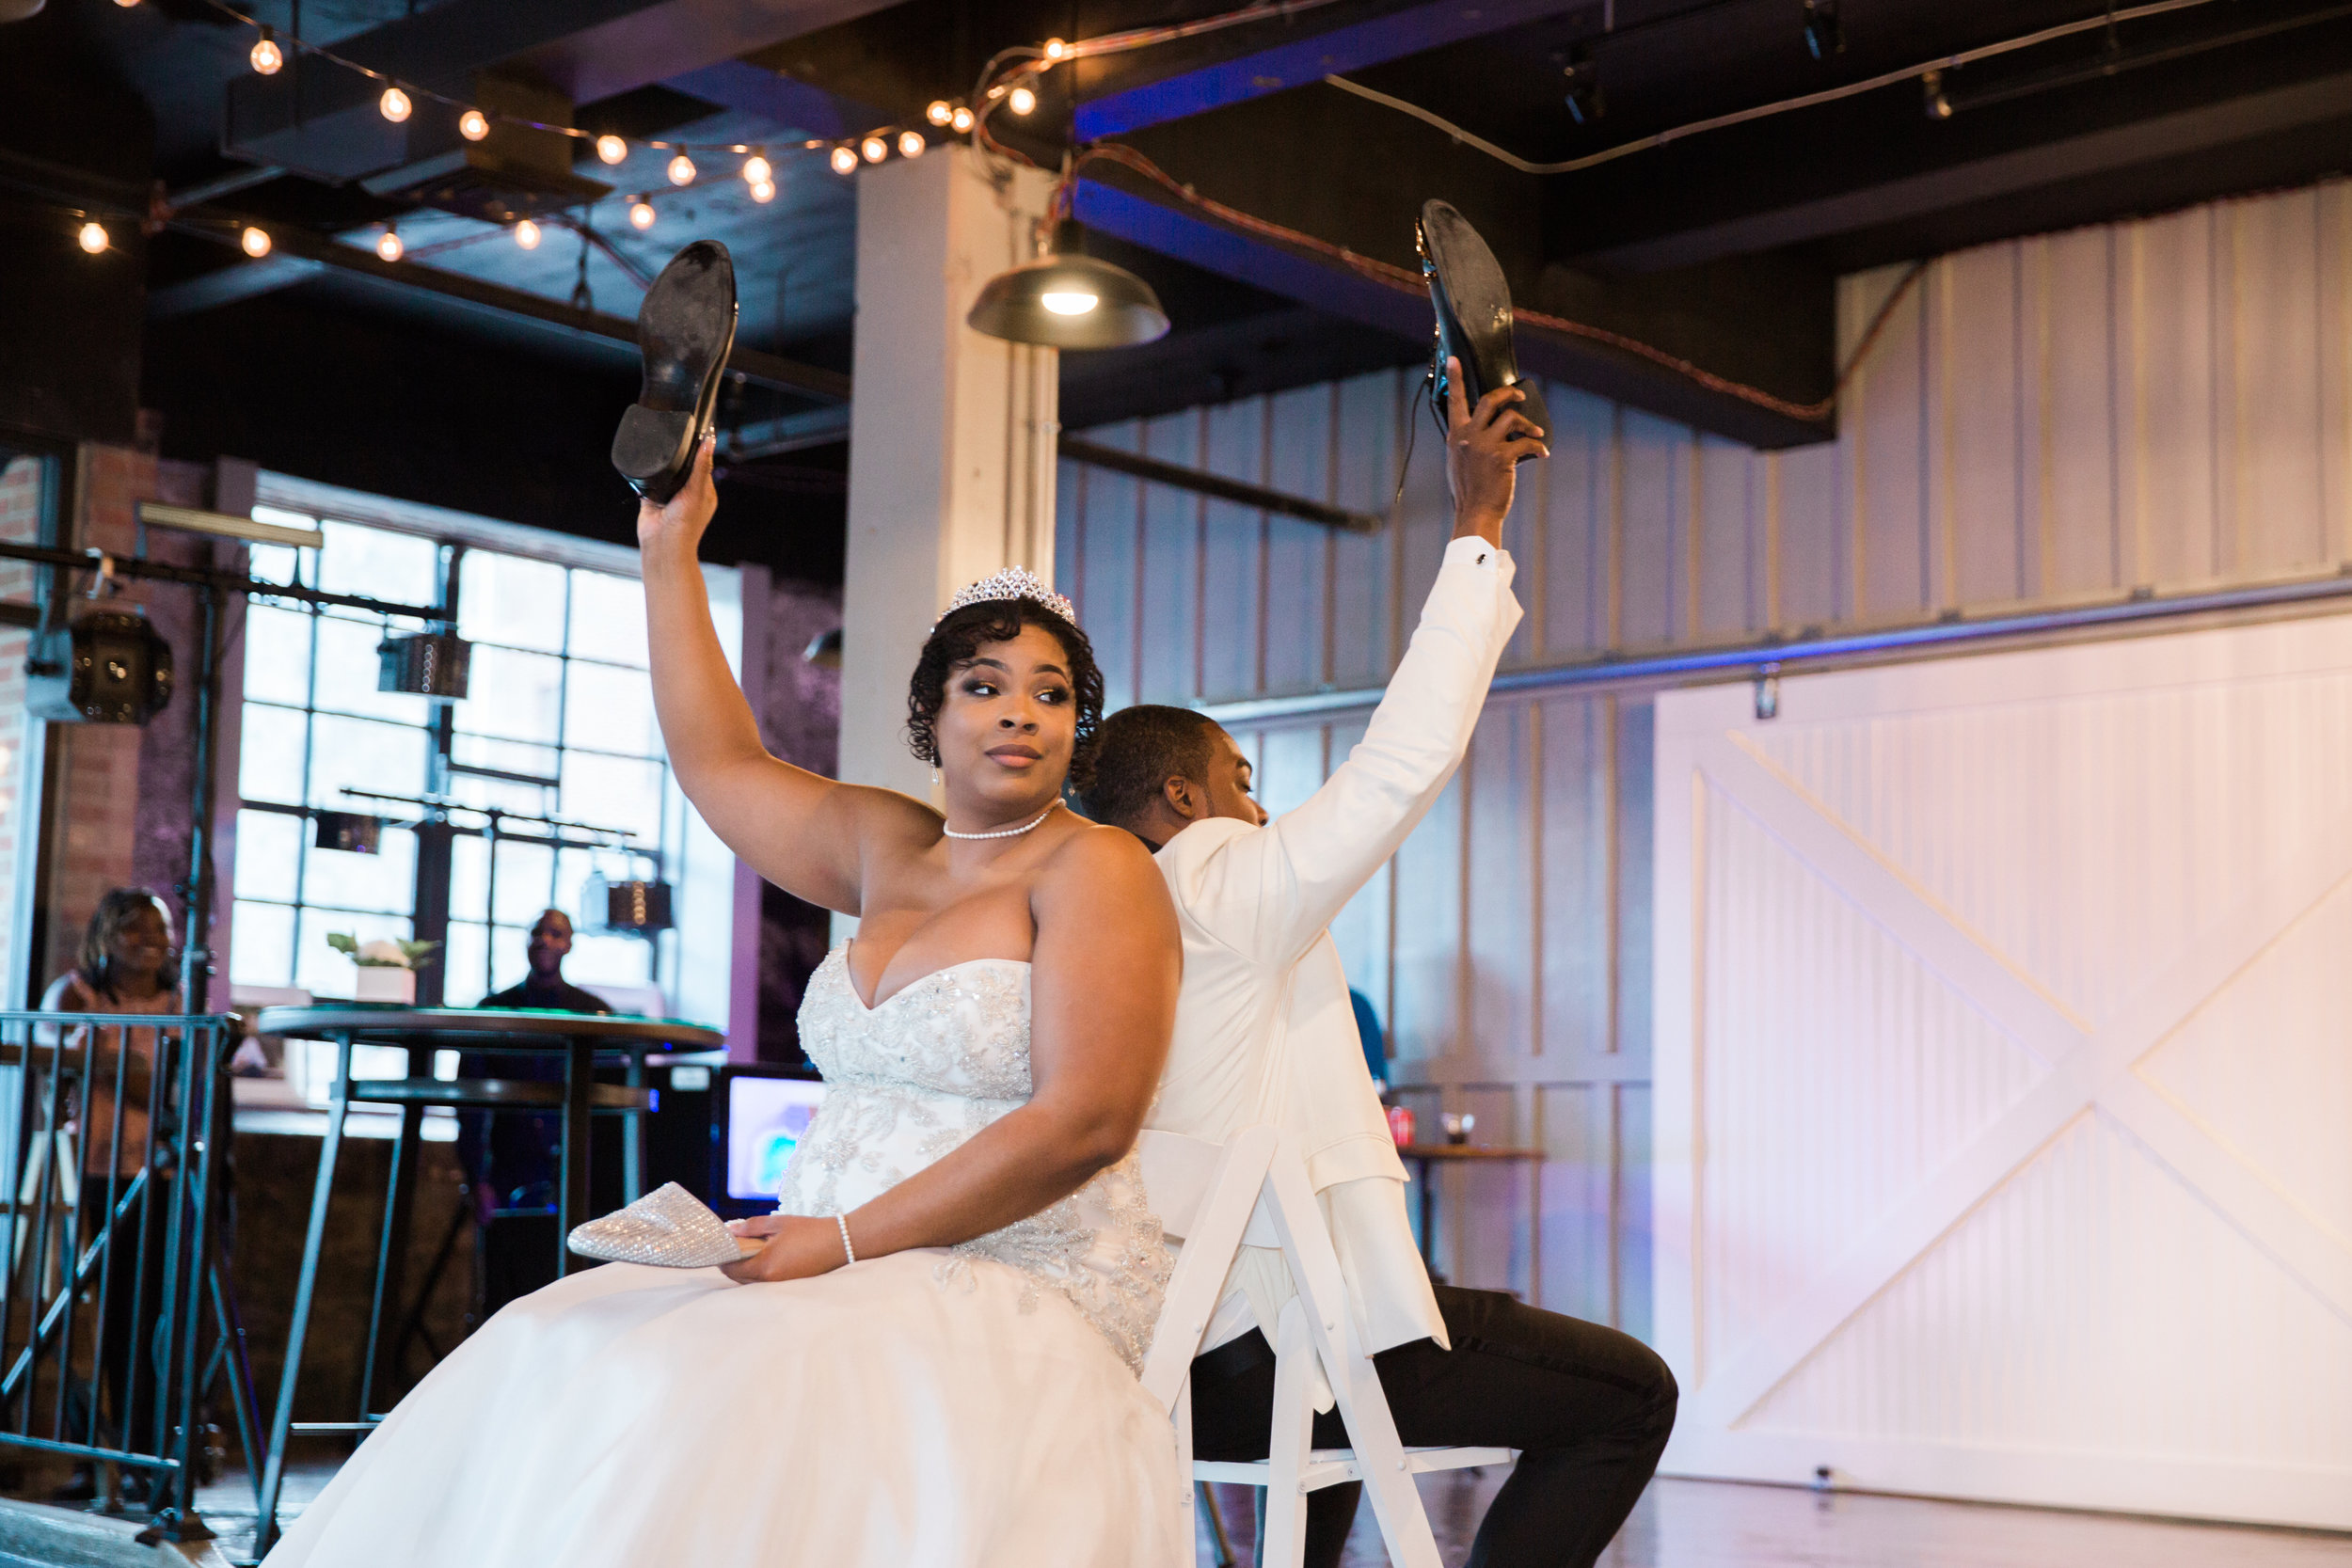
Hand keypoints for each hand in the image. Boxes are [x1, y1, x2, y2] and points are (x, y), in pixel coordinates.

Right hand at [637, 432, 718, 556]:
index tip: (698, 430)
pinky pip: (649, 482)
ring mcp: (670, 496)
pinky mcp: (652, 499)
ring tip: (660, 456)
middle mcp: (687, 493)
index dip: (701, 449)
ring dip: (662, 467)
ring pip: (666, 473)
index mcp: (704, 492)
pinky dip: (647, 477)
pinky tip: (647, 470)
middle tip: (674, 441)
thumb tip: (710, 442)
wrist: (663, 545)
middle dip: (679, 457)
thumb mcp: (697, 491)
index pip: (704, 464)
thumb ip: (701, 466)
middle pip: (684, 467)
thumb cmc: (686, 524)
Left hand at [718, 1212, 847, 1283]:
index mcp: (765, 1265)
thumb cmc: (809, 1230)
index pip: (732, 1269)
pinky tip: (765, 1258)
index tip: (721, 1247)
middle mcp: (770, 1281)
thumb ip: (752, 1227)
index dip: (722, 1259)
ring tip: (748, 1251)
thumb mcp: (778, 1223)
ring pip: (752, 1282)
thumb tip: (730, 1230)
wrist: (839, 1243)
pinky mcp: (789, 1286)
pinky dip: (759, 1273)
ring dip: (745, 1269)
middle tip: (733, 1247)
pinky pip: (765, 1283)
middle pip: (739, 1278)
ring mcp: (780, 1286)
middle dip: (732, 1264)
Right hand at [1444, 358, 1547, 542]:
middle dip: (1509, 393)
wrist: (1476, 513)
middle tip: (1519, 396)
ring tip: (1536, 432)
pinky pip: (1526, 442)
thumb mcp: (1458, 461)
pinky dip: (1538, 445)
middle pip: (1490, 400)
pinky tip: (1542, 452)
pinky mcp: (1502, 457)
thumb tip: (1485, 429)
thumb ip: (1465, 441)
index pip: (1454, 400)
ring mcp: (1485, 446)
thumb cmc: (1469, 490)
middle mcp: (1468, 436)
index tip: (1454, 360)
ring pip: (1511, 418)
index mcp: (1455, 435)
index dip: (1455, 378)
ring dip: (1527, 423)